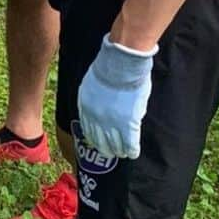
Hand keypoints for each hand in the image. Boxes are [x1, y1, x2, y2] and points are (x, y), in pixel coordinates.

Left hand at [77, 33, 156, 159]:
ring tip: (124, 153)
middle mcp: (95, 118)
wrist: (119, 64)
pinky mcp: (127, 124)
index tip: (98, 144)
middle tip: (112, 153)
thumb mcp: (91, 83)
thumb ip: (92, 98)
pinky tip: (133, 153)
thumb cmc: (108, 67)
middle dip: (106, 149)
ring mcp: (111, 123)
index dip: (94, 139)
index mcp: (85, 107)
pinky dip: (132, 151)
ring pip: (115, 146)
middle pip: (99, 142)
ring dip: (120, 151)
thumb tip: (99, 105)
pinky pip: (129, 144)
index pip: (87, 130)